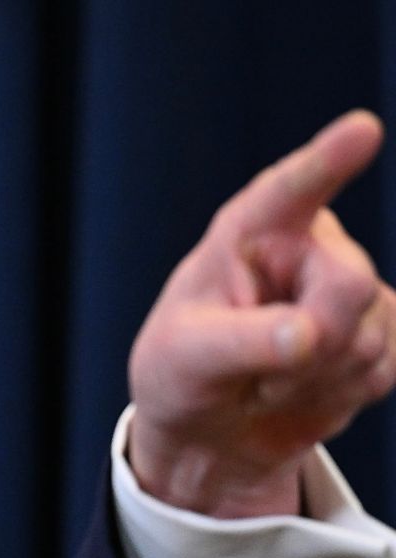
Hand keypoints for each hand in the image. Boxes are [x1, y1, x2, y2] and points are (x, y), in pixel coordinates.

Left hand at [128, 110, 388, 516]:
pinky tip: (301, 391)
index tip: (362, 128)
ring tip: (266, 381)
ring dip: (314, 381)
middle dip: (309, 345)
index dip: (327, 160)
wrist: (209, 429)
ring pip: (370, 337)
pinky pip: (385, 371)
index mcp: (250, 232)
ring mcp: (351, 287)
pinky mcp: (382, 331)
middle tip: (254, 376)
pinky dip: (339, 397)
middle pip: (349, 284)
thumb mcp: (185, 358)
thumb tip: (309, 334)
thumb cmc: (181, 375)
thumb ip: (243, 342)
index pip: (289, 192)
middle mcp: (310, 246)